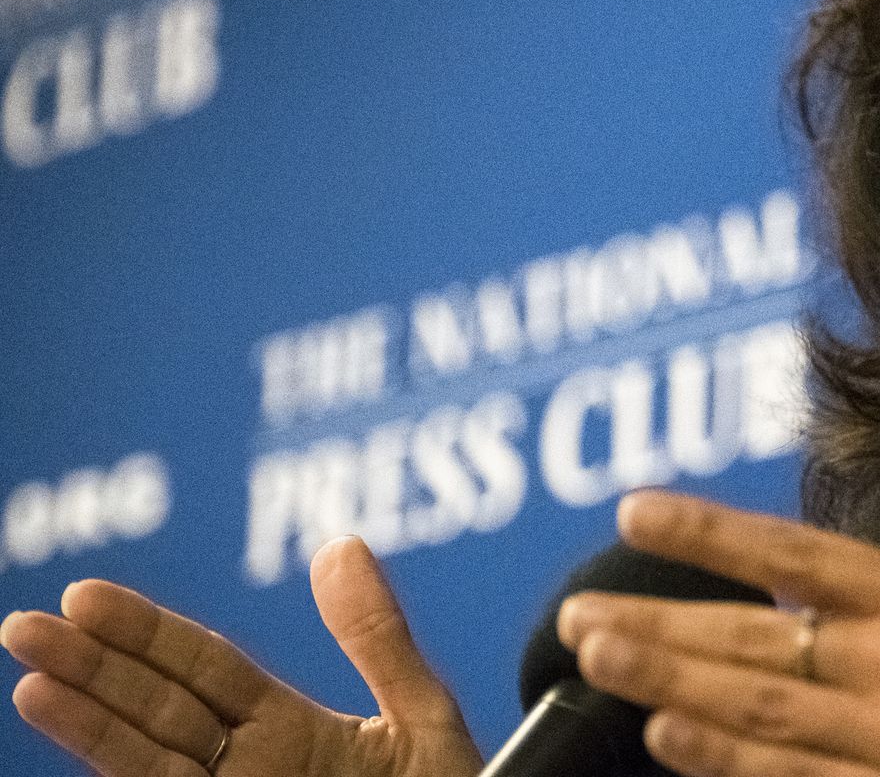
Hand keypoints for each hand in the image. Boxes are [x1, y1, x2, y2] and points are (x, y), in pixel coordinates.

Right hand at [3, 535, 484, 776]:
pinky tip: (86, 760)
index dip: (146, 633)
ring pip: (147, 765)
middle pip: (156, 710)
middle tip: (26, 624)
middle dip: (92, 669)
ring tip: (34, 684)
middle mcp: (249, 772)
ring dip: (87, 727)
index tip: (86, 595)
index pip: (204, 669)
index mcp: (290, 732)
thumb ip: (378, 640)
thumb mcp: (420, 720)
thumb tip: (340, 544)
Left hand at [556, 384, 879, 776]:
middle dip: (660, 622)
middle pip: (758, 642)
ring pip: (759, 713)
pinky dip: (726, 763)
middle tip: (575, 612)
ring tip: (594, 663)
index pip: (804, 557)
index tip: (640, 511)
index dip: (713, 535)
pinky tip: (668, 741)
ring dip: (667, 686)